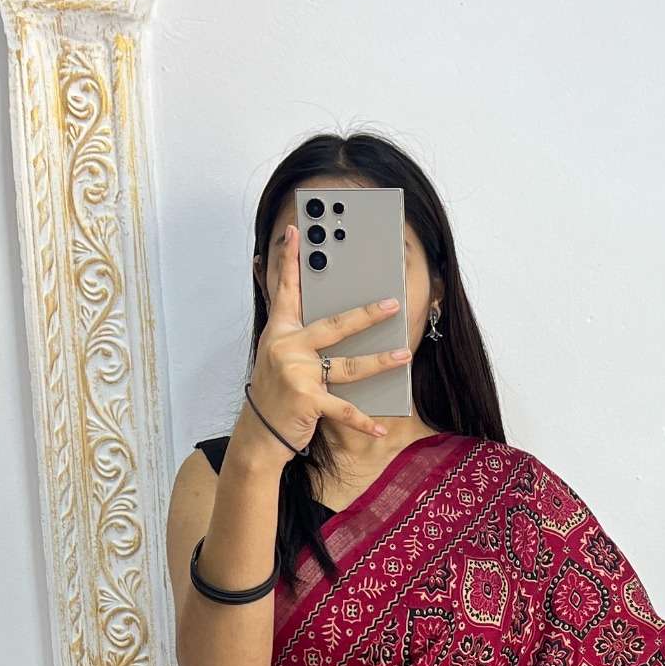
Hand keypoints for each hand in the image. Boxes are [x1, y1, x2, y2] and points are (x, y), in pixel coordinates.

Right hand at [240, 223, 409, 457]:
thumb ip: (298, 335)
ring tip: (404, 355)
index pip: (287, 291)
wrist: (260, 433)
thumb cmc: (275, 393)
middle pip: (334, 326)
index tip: (296, 232)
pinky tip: (380, 426)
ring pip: (349, 365)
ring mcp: (298, 374)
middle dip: (366, 315)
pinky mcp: (308, 401)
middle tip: (392, 305)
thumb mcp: (279, 357)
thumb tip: (329, 318)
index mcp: (280, 333)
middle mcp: (287, 348)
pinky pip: (344, 409)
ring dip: (380, 362)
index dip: (290, 261)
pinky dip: (363, 421)